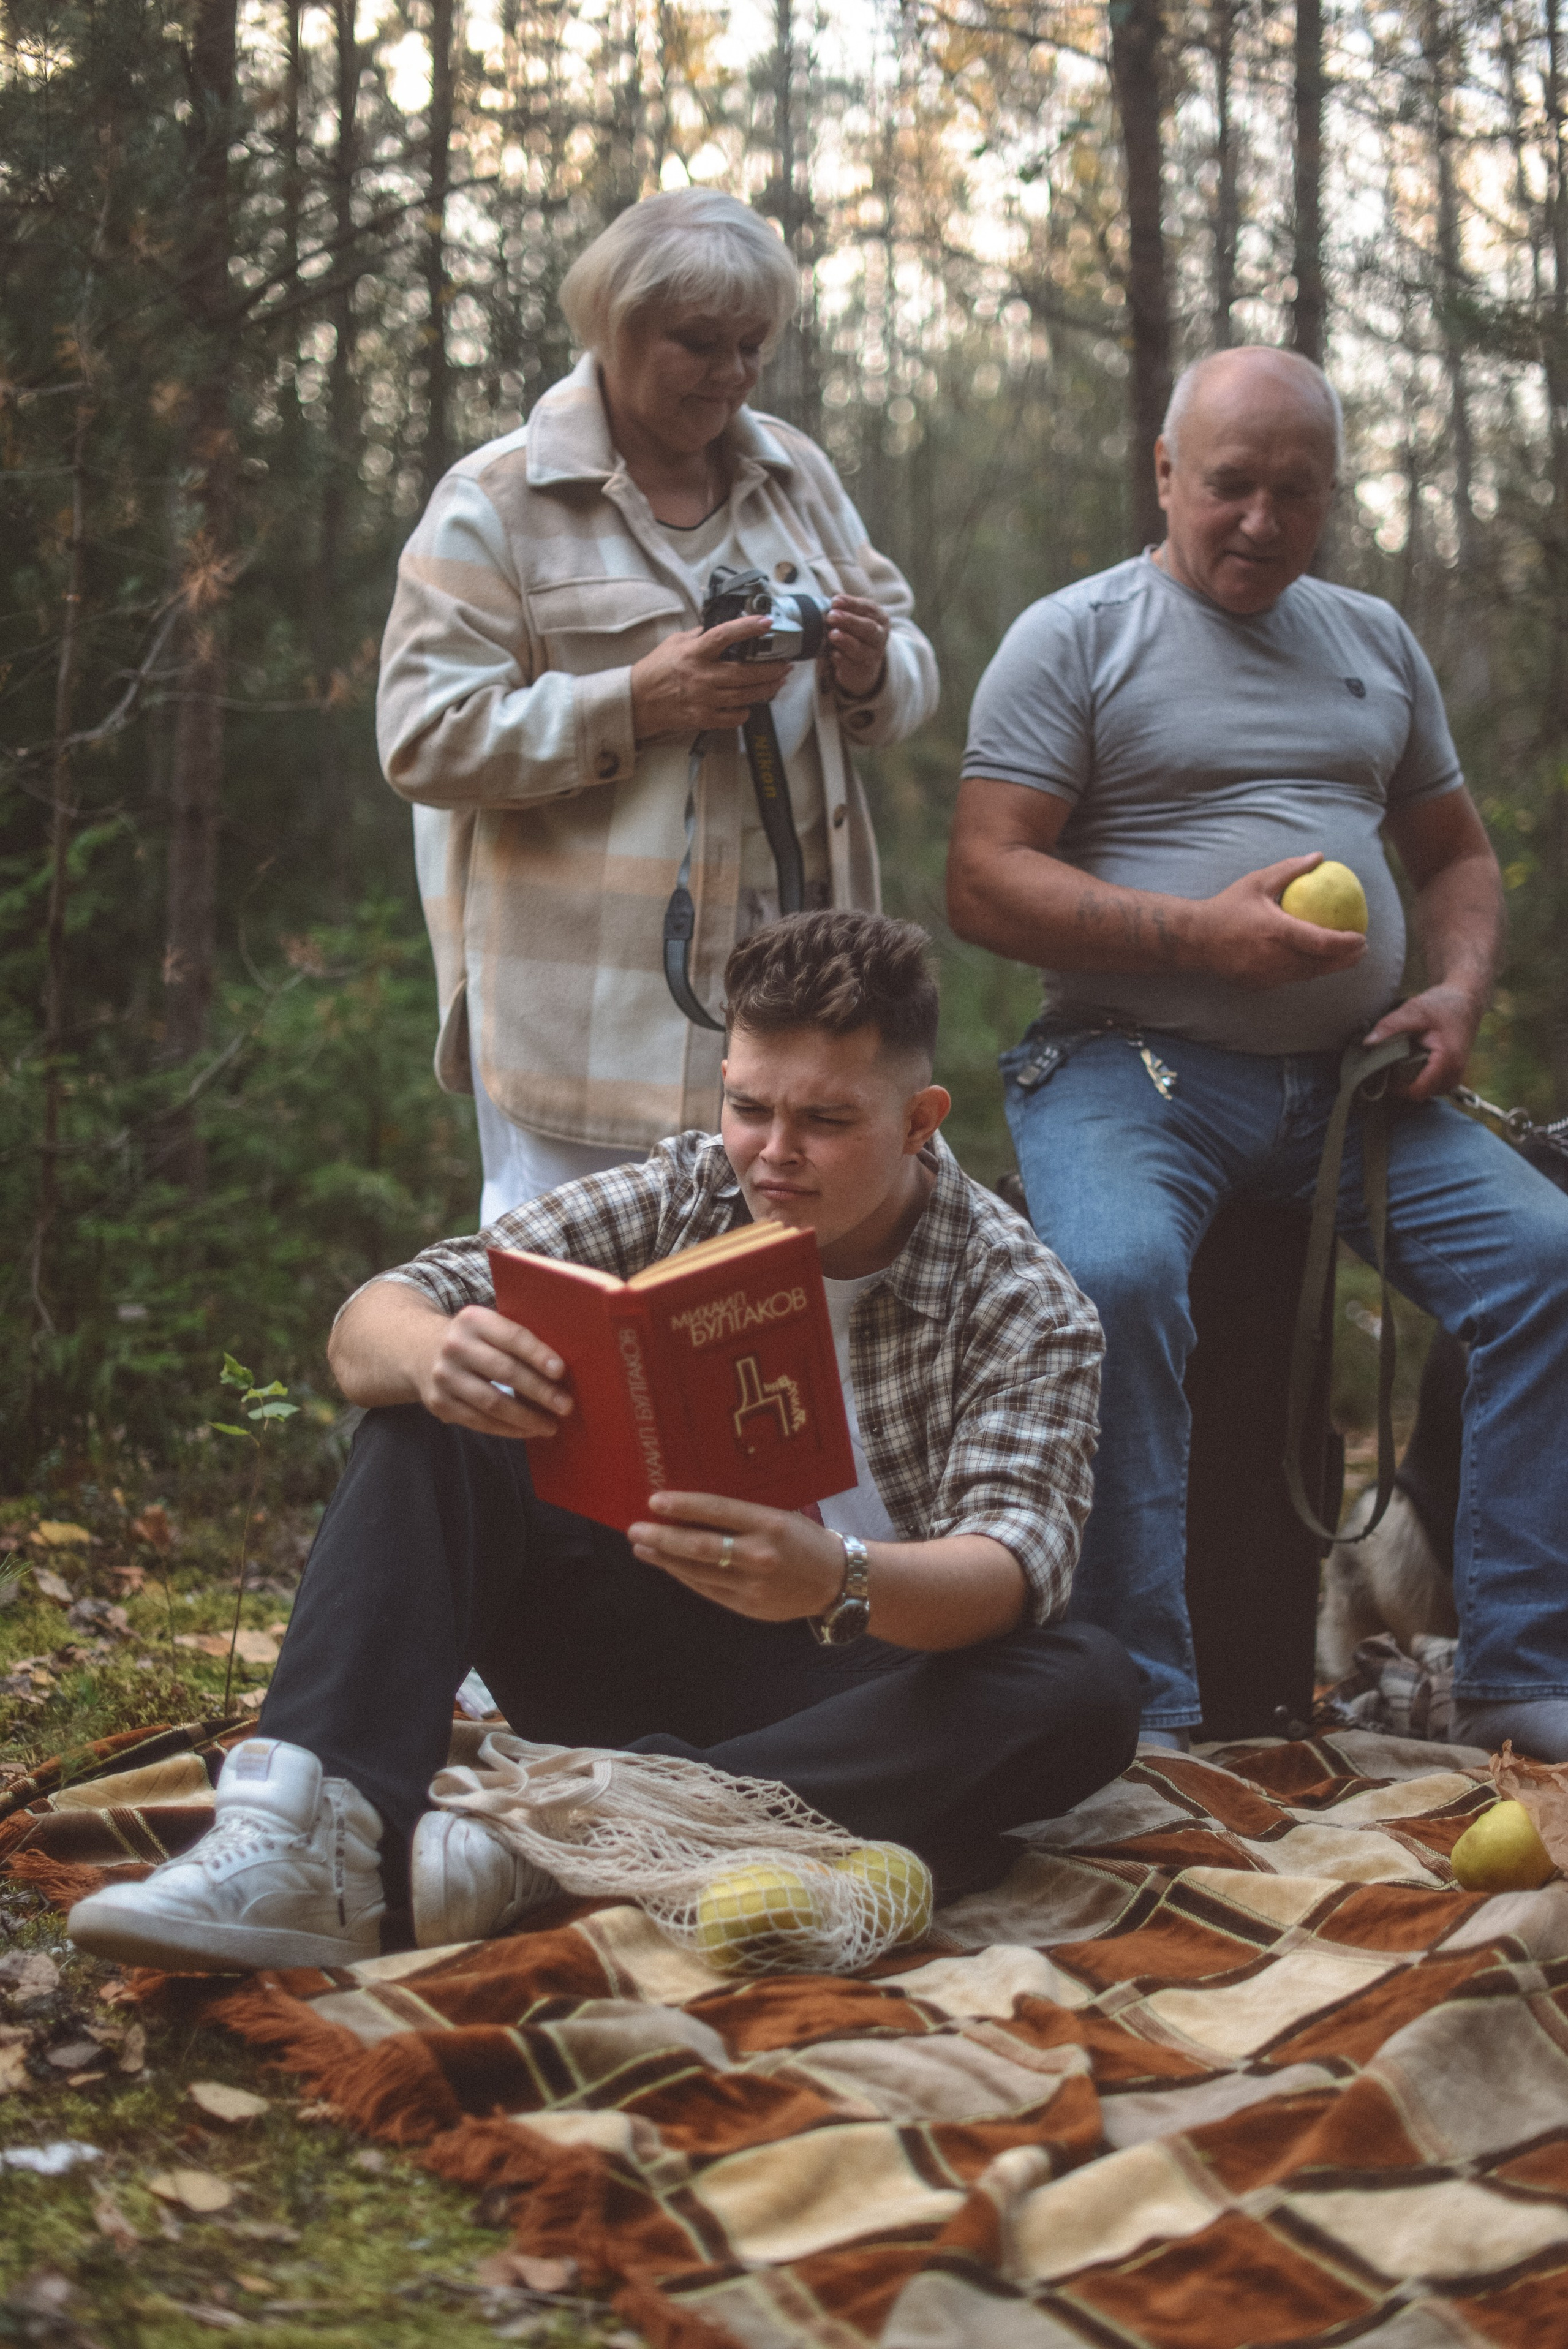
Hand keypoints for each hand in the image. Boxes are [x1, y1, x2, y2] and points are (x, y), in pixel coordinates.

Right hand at [417, 1304, 572, 1440]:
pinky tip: (527, 1430)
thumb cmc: (471, 1340)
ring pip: (492, 1403)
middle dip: (540, 1391)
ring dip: (526, 1417)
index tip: (561, 1372)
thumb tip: (559, 1371)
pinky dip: (507, 1429)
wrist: (417, 1350)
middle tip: (565, 1406)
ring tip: (550, 1425)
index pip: (512, 1337)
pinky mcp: (439, 1403)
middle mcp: (455, 1346)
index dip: (538, 1355)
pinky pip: (479, 1421)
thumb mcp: (486, 1326)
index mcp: (473, 1320)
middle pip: (505, 1371)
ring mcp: (444, 1376)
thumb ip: (514, 1340)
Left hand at [628, 1491, 848, 1621]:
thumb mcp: (780, 1515)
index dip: (683, 1506)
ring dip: (665, 1559)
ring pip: (698, 1571)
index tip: (655, 1501)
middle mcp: (760, 1554)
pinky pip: (707, 1590)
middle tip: (636, 1529)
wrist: (836, 1581)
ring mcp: (753, 1584)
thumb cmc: (804, 1540)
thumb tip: (695, 1505)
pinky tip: (667, 1566)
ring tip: (642, 1548)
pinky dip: (683, 1576)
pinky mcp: (748, 1606)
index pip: (717, 1511)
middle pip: (700, 1546)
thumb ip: (743, 1513)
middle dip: (663, 1538)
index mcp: (770, 1524)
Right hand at [630, 616, 790, 740]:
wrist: (637, 701)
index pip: (724, 635)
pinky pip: (733, 717)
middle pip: (745, 673)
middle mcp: (701, 676)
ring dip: (766, 689)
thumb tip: (721, 626)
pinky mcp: (703, 718)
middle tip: (785, 664)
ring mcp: (703, 700)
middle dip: (771, 669)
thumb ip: (699, 635)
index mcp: (694, 653)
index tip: (766, 622)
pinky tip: (750, 704)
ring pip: (745, 696)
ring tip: (778, 682)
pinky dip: (745, 711)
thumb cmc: (656, 670)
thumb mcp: (675, 643)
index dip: (747, 628)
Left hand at [826, 594, 889, 698]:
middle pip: (868, 628)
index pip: (868, 608)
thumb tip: (832, 596)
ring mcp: (872, 655)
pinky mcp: (861, 671)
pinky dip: (842, 659)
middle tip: (831, 615)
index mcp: (880, 618)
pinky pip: (851, 665)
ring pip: (860, 648)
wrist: (863, 665)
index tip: (835, 600)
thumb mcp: (854, 618)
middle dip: (849, 621)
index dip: (851, 604)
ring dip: (846, 641)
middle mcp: (880, 636)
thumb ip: (844, 608)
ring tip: (832, 634)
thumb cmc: (856, 634)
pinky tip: (833, 654)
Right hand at [1195, 854, 1369, 989]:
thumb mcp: (1258, 882)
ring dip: (1327, 967)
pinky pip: (1289, 979)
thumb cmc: (1227, 906)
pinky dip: (1305, 971)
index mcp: (1276, 931)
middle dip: (1346, 960)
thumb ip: (1290, 870)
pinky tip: (1312, 961)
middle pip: (1320, 965)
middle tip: (1361, 949)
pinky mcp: (1259, 985)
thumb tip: (1319, 857)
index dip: (1346, 944)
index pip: (1321, 942)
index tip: (1362, 938)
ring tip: (1343, 957)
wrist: (1195, 939)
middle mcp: (1273, 957)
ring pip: (1307, 975)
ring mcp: (1266, 975)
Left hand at [1363, 984, 1480, 1098]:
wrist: (1466, 1000)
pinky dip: (1419, 1077)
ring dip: (1410, 1081)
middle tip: (1386, 1066)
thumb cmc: (1444, 1004)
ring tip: (1397, 1063)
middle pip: (1421, 1093)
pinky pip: (1432, 1085)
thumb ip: (1391, 1026)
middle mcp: (1455, 1073)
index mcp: (1447, 1061)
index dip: (1396, 1087)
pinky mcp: (1452, 1073)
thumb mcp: (1415, 1010)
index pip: (1418, 1091)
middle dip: (1401, 1084)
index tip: (1382, 1074)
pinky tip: (1409, 1062)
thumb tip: (1368, 1043)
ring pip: (1427, 1091)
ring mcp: (1455, 1075)